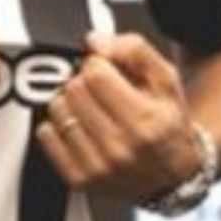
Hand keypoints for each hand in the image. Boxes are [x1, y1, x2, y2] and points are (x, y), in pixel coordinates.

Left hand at [36, 29, 201, 202]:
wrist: (175, 176)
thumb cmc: (168, 126)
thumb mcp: (166, 80)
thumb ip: (134, 50)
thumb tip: (95, 42)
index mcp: (145, 120)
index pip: (95, 73)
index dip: (97, 63)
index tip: (105, 68)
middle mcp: (121, 147)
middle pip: (74, 90)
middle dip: (84, 81)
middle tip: (99, 89)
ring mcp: (98, 166)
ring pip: (58, 110)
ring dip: (69, 102)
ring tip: (90, 108)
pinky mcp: (80, 179)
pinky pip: (45, 135)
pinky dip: (56, 125)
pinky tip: (78, 126)